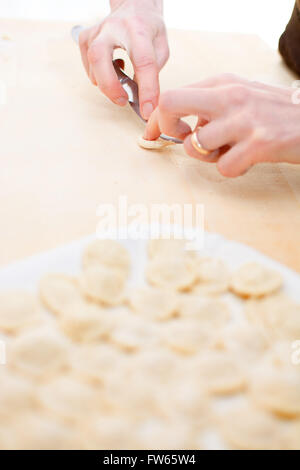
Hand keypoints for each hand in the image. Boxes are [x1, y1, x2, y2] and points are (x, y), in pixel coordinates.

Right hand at [79, 0, 168, 119]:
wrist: (133, 6)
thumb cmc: (148, 28)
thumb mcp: (161, 47)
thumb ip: (153, 72)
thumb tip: (141, 97)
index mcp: (138, 29)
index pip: (143, 62)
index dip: (147, 89)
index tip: (148, 110)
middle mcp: (113, 26)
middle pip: (99, 57)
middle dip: (110, 86)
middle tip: (123, 101)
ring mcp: (96, 31)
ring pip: (93, 66)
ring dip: (108, 83)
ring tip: (122, 81)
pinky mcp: (85, 38)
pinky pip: (88, 67)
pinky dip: (100, 76)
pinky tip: (112, 70)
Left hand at [144, 74, 299, 176]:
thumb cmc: (274, 111)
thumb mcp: (241, 95)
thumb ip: (210, 105)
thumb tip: (181, 127)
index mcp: (223, 83)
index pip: (172, 95)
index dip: (155, 119)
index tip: (152, 134)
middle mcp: (230, 97)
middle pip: (171, 104)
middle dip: (166, 129)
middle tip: (181, 140)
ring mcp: (243, 120)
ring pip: (196, 145)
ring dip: (207, 156)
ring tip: (228, 151)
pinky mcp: (258, 145)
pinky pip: (223, 168)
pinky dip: (232, 169)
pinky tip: (247, 159)